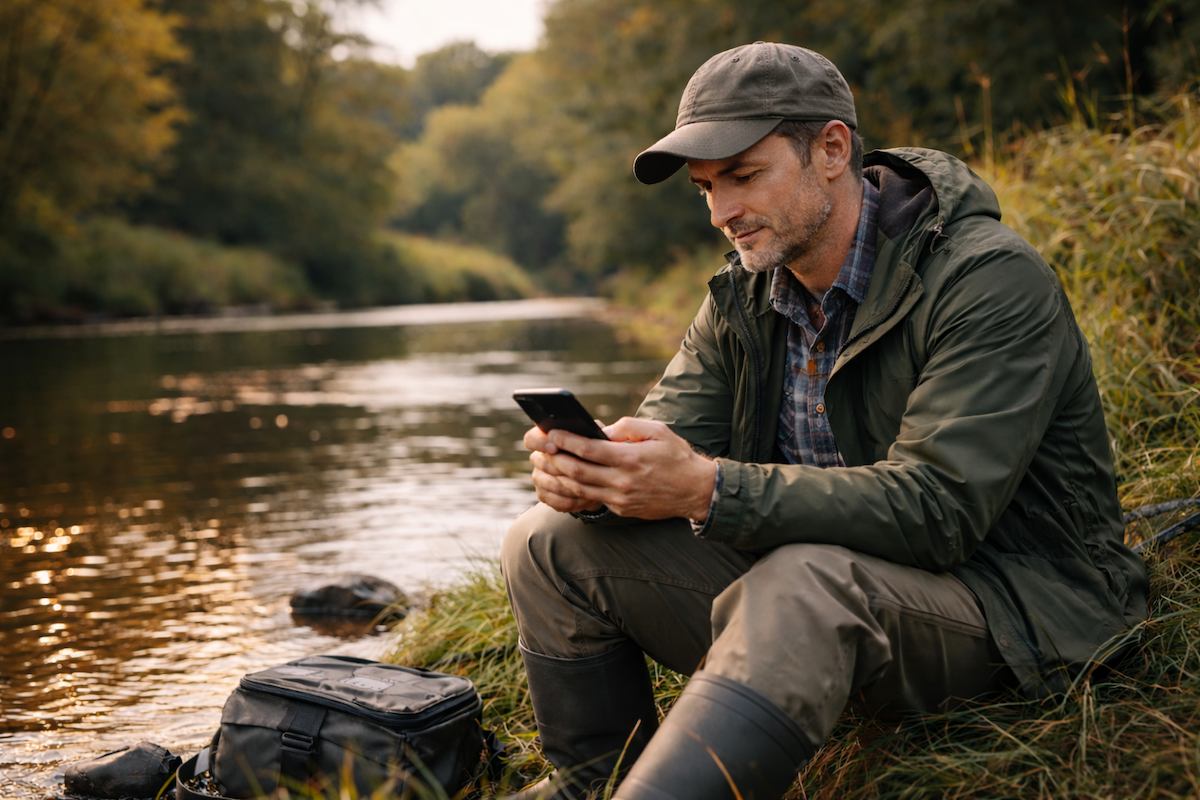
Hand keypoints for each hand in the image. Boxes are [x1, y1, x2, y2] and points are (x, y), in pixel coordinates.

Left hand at [526, 417, 716, 519]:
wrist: (696, 491)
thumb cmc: (676, 456)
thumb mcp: (657, 431)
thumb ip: (627, 427)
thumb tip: (601, 431)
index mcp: (631, 458)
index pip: (589, 449)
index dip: (566, 441)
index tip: (551, 433)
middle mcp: (623, 481)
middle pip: (578, 472)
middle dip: (556, 459)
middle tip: (542, 449)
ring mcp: (621, 498)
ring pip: (581, 489)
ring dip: (560, 477)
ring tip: (548, 464)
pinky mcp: (622, 509)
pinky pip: (593, 499)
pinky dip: (576, 489)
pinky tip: (567, 479)